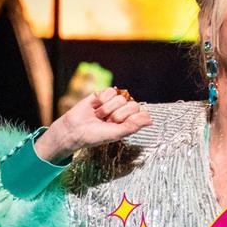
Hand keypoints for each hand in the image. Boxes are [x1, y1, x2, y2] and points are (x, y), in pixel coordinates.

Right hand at [35, 87, 151, 162]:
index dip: (128, 118)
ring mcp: (113, 102)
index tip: (117, 125)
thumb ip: (134, 126)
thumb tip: (150, 120)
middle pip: (131, 104)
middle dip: (118, 114)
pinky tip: (95, 106)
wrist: (75, 129)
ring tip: (99, 116)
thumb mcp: (117, 133)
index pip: (139, 112)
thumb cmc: (95, 135)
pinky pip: (110, 91)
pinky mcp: (102, 94)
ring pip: (120, 98)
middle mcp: (122, 111)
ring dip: (107, 108)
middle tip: (107, 121)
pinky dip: (102, 100)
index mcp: (129, 121)